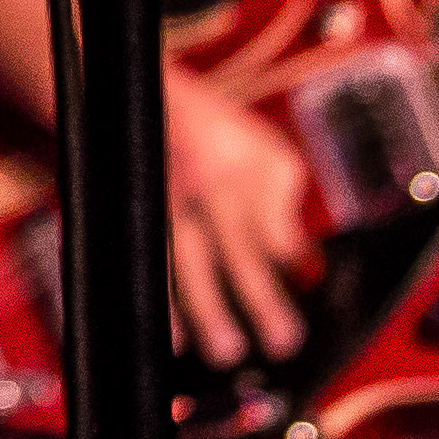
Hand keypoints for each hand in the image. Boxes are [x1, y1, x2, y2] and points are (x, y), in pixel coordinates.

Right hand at [160, 65, 321, 366]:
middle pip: (238, 253)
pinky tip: (169, 338)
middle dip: (261, 301)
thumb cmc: (208, 125)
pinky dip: (157, 302)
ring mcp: (167, 198)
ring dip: (206, 311)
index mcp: (246, 170)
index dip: (294, 267)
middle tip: (282, 343)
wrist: (134, 87)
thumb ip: (281, 200)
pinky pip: (146, 262)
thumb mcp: (262, 148)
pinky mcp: (135, 209)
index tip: (305, 299)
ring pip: (187, 263)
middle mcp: (207, 186)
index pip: (277, 231)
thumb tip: (296, 258)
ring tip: (225, 352)